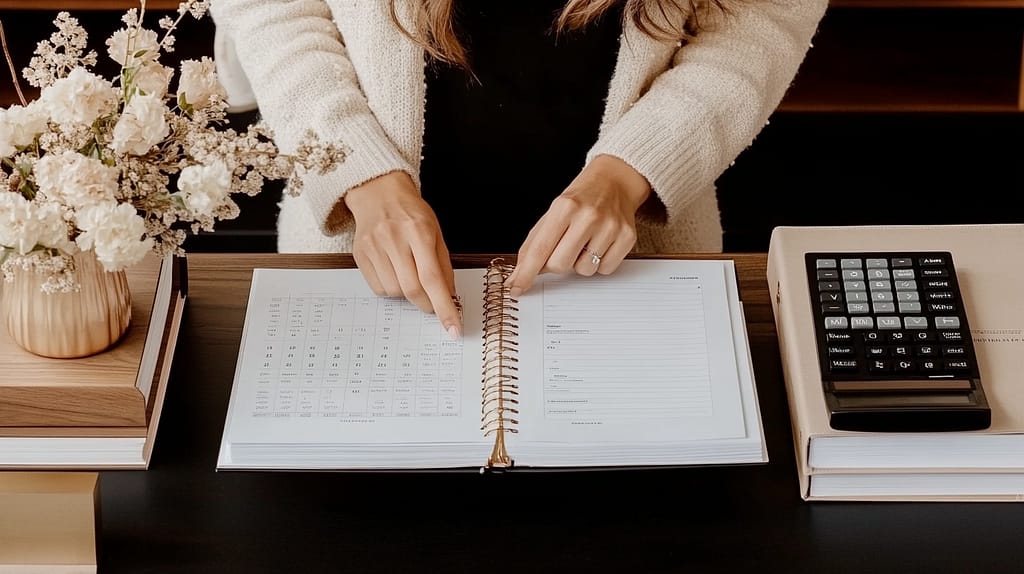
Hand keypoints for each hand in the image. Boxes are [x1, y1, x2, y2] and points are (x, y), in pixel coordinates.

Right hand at [344, 171, 461, 337]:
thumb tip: (450, 297)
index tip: (453, 328)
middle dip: (428, 305)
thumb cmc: (411, 212)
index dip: (444, 307)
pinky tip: (394, 270)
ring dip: (408, 294)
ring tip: (409, 273)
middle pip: (413, 289)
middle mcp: (395, 239)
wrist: (378, 192)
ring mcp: (374, 247)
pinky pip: (379, 288)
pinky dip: (391, 288)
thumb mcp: (436, 231)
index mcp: (419, 231)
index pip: (433, 278)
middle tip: (435, 305)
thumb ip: (443, 264)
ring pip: (395, 292)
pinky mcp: (360, 254)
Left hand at [506, 155, 650, 296]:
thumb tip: (521, 273)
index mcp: (565, 207)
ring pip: (584, 270)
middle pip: (560, 265)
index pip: (540, 249)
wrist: (614, 182)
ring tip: (585, 243)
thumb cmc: (581, 198)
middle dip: (555, 265)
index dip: (525, 273)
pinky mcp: (627, 237)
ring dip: (579, 263)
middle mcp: (588, 216)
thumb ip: (535, 243)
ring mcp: (610, 227)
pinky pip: (605, 270)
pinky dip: (599, 263)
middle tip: (561, 250)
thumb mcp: (553, 212)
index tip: (516, 287)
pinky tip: (600, 244)